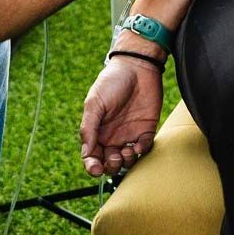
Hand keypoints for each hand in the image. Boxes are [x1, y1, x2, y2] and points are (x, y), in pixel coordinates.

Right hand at [80, 56, 163, 176]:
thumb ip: (89, 128)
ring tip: (127, 150)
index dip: (92, 167)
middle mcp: (112, 135)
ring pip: (127, 160)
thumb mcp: (94, 102)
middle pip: (109, 163)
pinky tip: (139, 144)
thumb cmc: (112, 81)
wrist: (137, 66)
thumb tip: (86, 153)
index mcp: (97, 130)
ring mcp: (130, 134)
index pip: (92, 156)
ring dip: (126, 161)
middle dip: (110, 166)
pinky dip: (142, 151)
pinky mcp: (146, 129)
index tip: (96, 168)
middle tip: (114, 157)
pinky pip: (144, 148)